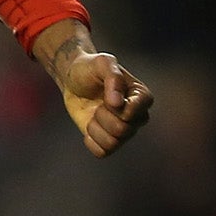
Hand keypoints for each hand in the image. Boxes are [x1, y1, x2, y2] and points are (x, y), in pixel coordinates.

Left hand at [49, 36, 153, 157]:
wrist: (73, 80)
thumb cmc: (91, 69)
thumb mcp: (102, 63)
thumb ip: (113, 77)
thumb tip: (118, 103)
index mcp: (142, 97)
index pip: (134, 113)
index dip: (115, 108)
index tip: (107, 96)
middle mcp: (138, 116)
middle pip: (122, 130)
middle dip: (102, 116)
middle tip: (98, 104)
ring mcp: (124, 130)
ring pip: (113, 143)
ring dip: (96, 128)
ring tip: (94, 114)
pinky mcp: (109, 140)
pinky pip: (103, 152)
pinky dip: (91, 141)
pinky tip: (89, 127)